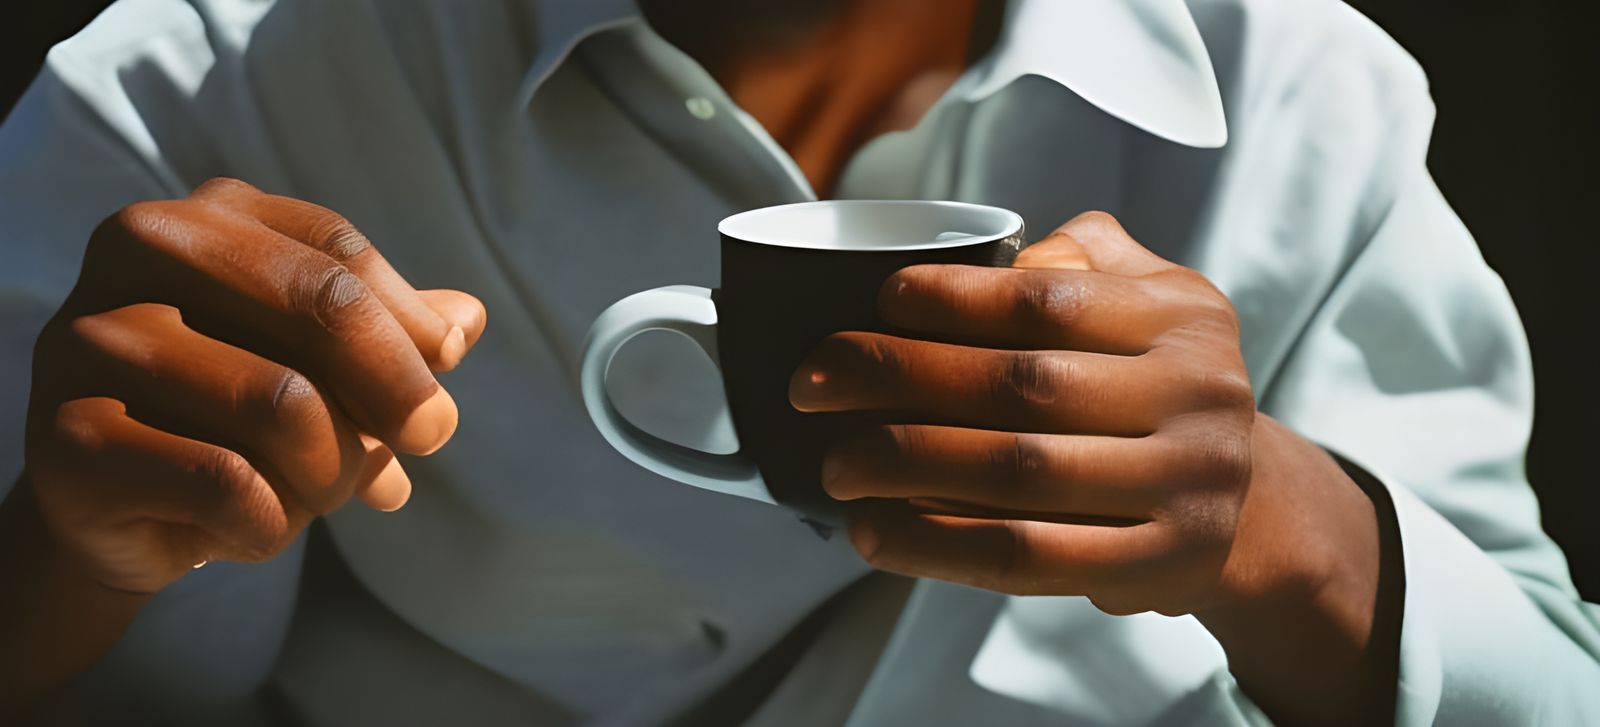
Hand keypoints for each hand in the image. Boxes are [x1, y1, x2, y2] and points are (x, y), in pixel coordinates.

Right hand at [22, 178, 486, 594]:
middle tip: (429, 438)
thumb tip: (468, 319)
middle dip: (396, 389)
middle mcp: (138, 253)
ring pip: (284, 406)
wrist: (114, 510)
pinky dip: (272, 523)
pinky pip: (228, 482)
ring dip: (335, 470)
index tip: (449, 374)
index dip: (413, 324)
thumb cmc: (230, 417)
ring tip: (325, 493)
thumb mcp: (317, 365)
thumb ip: (391, 335)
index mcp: (205, 217)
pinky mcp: (67, 437)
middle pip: (324, 309)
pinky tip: (257, 530)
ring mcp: (91, 340)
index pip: (340, 255)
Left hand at [789, 211, 1385, 720]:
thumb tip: (992, 259)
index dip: (951, 299)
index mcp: (1182, 318)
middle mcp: (1197, 396)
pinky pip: (1027, 557)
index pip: (1049, 301)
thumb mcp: (1153, 300)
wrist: (1247, 507)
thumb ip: (1081, 258)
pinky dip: (937, 547)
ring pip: (1017, 476)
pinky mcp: (1161, 566)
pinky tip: (876, 534)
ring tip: (835, 465)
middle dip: (897, 380)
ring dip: (904, 468)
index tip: (877, 302)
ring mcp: (1187, 487)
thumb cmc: (1158, 387)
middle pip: (1020, 387)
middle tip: (813, 385)